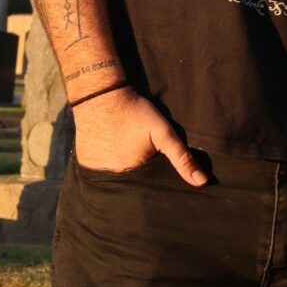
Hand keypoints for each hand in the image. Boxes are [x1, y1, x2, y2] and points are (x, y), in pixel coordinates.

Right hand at [74, 86, 206, 186]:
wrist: (101, 95)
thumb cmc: (135, 112)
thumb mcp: (163, 132)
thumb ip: (182, 157)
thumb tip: (201, 182)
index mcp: (130, 175)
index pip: (147, 192)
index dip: (155, 188)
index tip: (159, 180)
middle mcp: (109, 178)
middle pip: (130, 188)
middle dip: (139, 185)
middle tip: (143, 167)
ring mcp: (94, 171)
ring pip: (114, 182)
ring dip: (122, 176)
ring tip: (128, 161)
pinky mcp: (85, 162)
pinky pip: (99, 173)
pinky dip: (107, 169)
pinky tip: (113, 155)